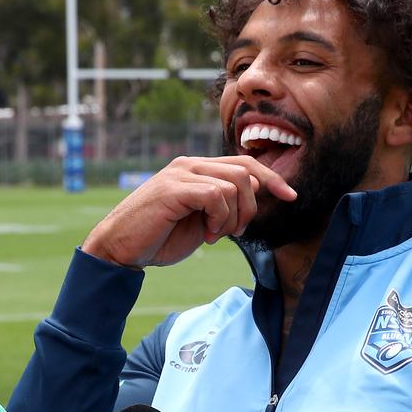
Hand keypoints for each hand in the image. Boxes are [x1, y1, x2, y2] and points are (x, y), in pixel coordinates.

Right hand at [81, 156, 296, 268]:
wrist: (120, 248)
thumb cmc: (161, 236)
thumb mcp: (203, 221)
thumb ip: (225, 207)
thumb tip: (254, 201)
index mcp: (199, 169)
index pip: (245, 163)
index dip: (272, 178)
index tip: (291, 195)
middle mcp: (191, 164)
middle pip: (246, 172)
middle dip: (252, 206)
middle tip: (237, 231)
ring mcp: (181, 173)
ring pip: (234, 184)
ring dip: (234, 216)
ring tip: (217, 234)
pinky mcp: (174, 188)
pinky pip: (216, 195)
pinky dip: (220, 218)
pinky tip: (208, 234)